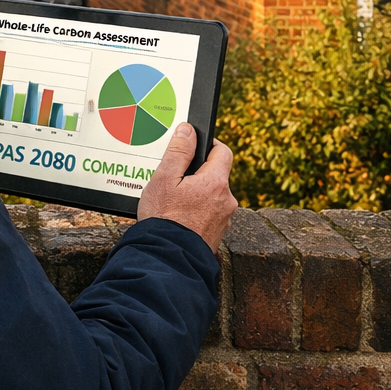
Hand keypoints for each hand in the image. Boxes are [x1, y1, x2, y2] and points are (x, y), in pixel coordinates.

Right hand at [137, 123, 236, 252]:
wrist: (168, 259)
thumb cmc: (163, 219)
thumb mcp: (164, 178)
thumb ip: (178, 152)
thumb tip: (188, 130)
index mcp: (216, 183)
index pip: (223, 151)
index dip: (208, 144)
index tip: (193, 145)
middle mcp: (227, 201)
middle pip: (215, 176)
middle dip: (196, 174)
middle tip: (173, 179)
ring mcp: (224, 220)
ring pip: (211, 197)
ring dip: (196, 195)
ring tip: (171, 202)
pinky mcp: (216, 235)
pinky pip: (208, 215)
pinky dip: (196, 213)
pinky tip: (178, 218)